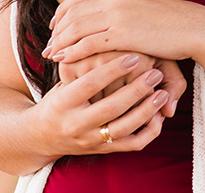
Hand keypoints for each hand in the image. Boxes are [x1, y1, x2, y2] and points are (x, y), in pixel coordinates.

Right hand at [30, 53, 168, 156]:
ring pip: (124, 128)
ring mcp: (90, 140)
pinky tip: (159, 115)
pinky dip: (150, 131)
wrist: (42, 135)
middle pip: (110, 108)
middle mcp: (74, 124)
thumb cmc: (63, 97)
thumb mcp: (66, 79)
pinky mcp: (104, 150)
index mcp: (63, 102)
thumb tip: (120, 54)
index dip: (112, 70)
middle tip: (155, 74)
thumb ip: (89, 65)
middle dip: (137, 90)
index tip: (134, 56)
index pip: (89, 84)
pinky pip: (132, 145)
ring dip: (147, 110)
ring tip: (162, 93)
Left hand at [45, 0, 204, 68]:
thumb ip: (117, 4)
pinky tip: (65, 60)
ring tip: (53, 55)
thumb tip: (97, 13)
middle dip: (56, 30)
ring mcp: (118, 14)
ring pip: (75, 28)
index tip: (55, 27)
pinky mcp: (123, 34)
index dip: (61, 12)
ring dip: (60, 42)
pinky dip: (72, 52)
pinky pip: (87, 43)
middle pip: (71, 12)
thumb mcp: (138, 3)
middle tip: (50, 45)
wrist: (192, 28)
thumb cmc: (168, 20)